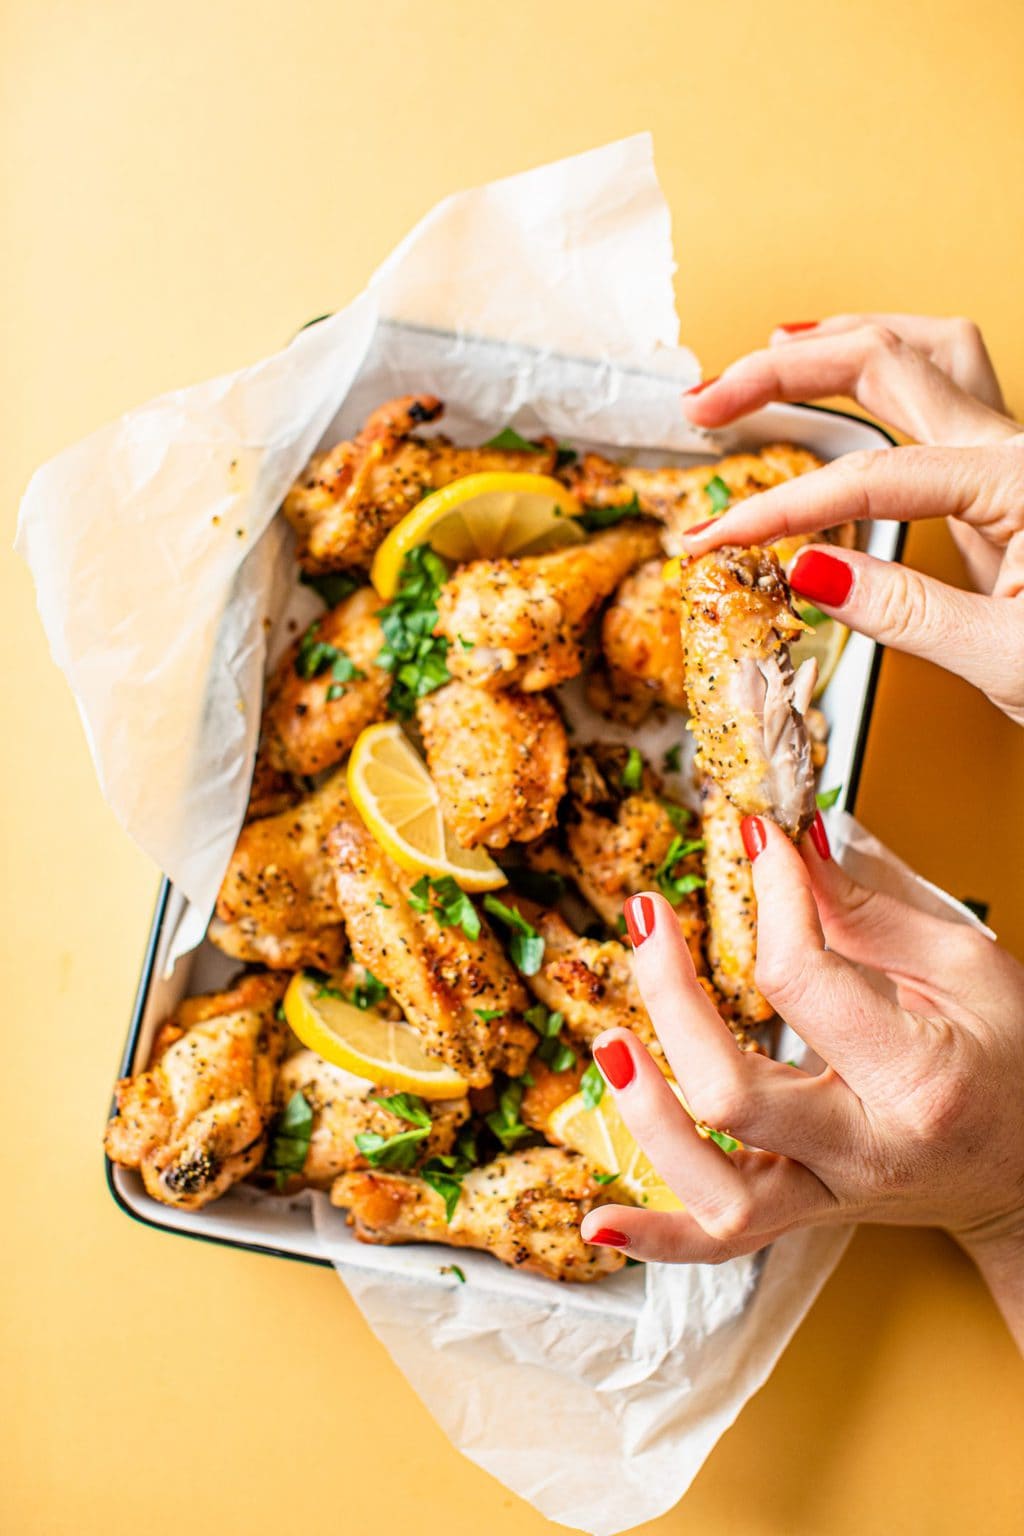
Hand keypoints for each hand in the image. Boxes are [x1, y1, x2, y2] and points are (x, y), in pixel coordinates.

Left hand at [580, 817, 1023, 1349]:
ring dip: (648, 1123)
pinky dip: (657, 1237)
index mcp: (918, 1079)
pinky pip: (720, 1243)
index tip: (757, 840)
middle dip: (673, 998)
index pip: (803, 983)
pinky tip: (597, 1218)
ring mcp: (828, 1195)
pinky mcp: (801, 1214)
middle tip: (647, 921)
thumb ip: (865, 910)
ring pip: (720, 1195)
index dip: (771, 900)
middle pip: (734, 1094)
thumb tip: (786, 843)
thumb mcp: (963, 968)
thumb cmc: (1011, 1061)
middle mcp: (867, 1152)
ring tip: (611, 1047)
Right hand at [680, 315, 1023, 724]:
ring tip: (765, 360)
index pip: (870, 477)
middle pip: (888, 358)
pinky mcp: (1005, 482)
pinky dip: (877, 373)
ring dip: (839, 343)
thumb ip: (905, 613)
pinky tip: (837, 393)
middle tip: (706, 406)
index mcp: (1023, 484)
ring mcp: (1013, 459)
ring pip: (923, 349)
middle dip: (782, 372)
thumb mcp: (1009, 662)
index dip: (778, 507)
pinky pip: (936, 392)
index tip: (714, 539)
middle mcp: (1018, 451)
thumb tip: (808, 573)